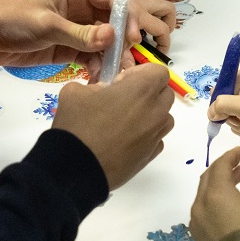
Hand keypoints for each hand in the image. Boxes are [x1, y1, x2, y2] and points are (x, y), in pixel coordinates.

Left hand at [0, 0, 160, 75]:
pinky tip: (104, 80)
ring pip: (110, 41)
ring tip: (124, 73)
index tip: (133, 38)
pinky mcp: (72, 49)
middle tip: (149, 51)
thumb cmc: (11, 20)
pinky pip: (96, 57)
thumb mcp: (45, 25)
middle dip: (136, 33)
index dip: (129, 16)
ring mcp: (80, 30)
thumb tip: (112, 38)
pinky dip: (102, 68)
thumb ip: (79, 33)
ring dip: (119, 56)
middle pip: (119, 17)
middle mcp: (84, 9)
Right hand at [52, 63, 173, 188]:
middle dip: (147, 91)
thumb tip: (103, 93)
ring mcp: (155, 135)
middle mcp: (155, 111)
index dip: (142, 73)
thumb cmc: (77, 126)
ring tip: (125, 120)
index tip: (122, 81)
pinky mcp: (151, 155)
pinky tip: (124, 139)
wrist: (76, 169)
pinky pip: (156, 138)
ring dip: (150, 113)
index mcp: (142, 90)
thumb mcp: (74, 92)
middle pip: (165, 93)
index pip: (159, 71)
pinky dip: (145, 134)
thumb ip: (94, 85)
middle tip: (122, 99)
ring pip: (164, 116)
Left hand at [190, 143, 239, 240]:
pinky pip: (201, 210)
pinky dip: (212, 201)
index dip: (231, 156)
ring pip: (203, 194)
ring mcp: (196, 222)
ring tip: (238, 185)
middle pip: (208, 178)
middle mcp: (200, 205)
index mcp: (216, 193)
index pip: (220, 165)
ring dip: (217, 185)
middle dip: (223, 169)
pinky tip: (228, 206)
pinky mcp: (197, 236)